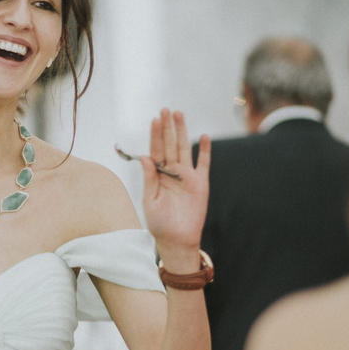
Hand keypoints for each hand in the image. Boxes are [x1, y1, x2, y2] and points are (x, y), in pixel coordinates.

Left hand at [140, 109, 210, 272]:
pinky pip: (203, 164)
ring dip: (182, 132)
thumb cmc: (159, 223)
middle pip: (170, 144)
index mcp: (157, 175)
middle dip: (168, 127)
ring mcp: (187, 176)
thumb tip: (144, 156)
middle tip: (166, 109)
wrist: (177, 240)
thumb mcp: (150, 200)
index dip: (155, 135)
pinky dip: (204, 151)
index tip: (155, 119)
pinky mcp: (201, 183)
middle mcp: (172, 172)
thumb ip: (149, 178)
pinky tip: (203, 137)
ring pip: (185, 148)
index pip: (156, 150)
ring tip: (179, 114)